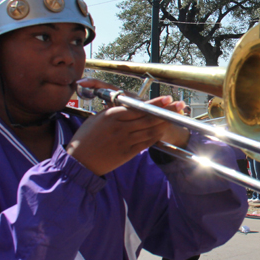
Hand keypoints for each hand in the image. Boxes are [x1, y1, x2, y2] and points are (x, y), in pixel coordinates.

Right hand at [67, 79, 189, 175]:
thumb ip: (115, 112)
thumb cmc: (86, 138)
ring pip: (151, 131)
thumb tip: (132, 107)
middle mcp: (120, 127)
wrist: (80, 161)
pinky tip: (162, 131)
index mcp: (112, 115)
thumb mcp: (98, 119)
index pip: (140, 107)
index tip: (168, 98)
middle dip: (167, 111)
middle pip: (149, 118)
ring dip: (164, 123)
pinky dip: (156, 136)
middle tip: (179, 106)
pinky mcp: (127, 153)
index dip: (156, 103)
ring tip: (175, 117)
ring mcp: (125, 141)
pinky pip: (146, 143)